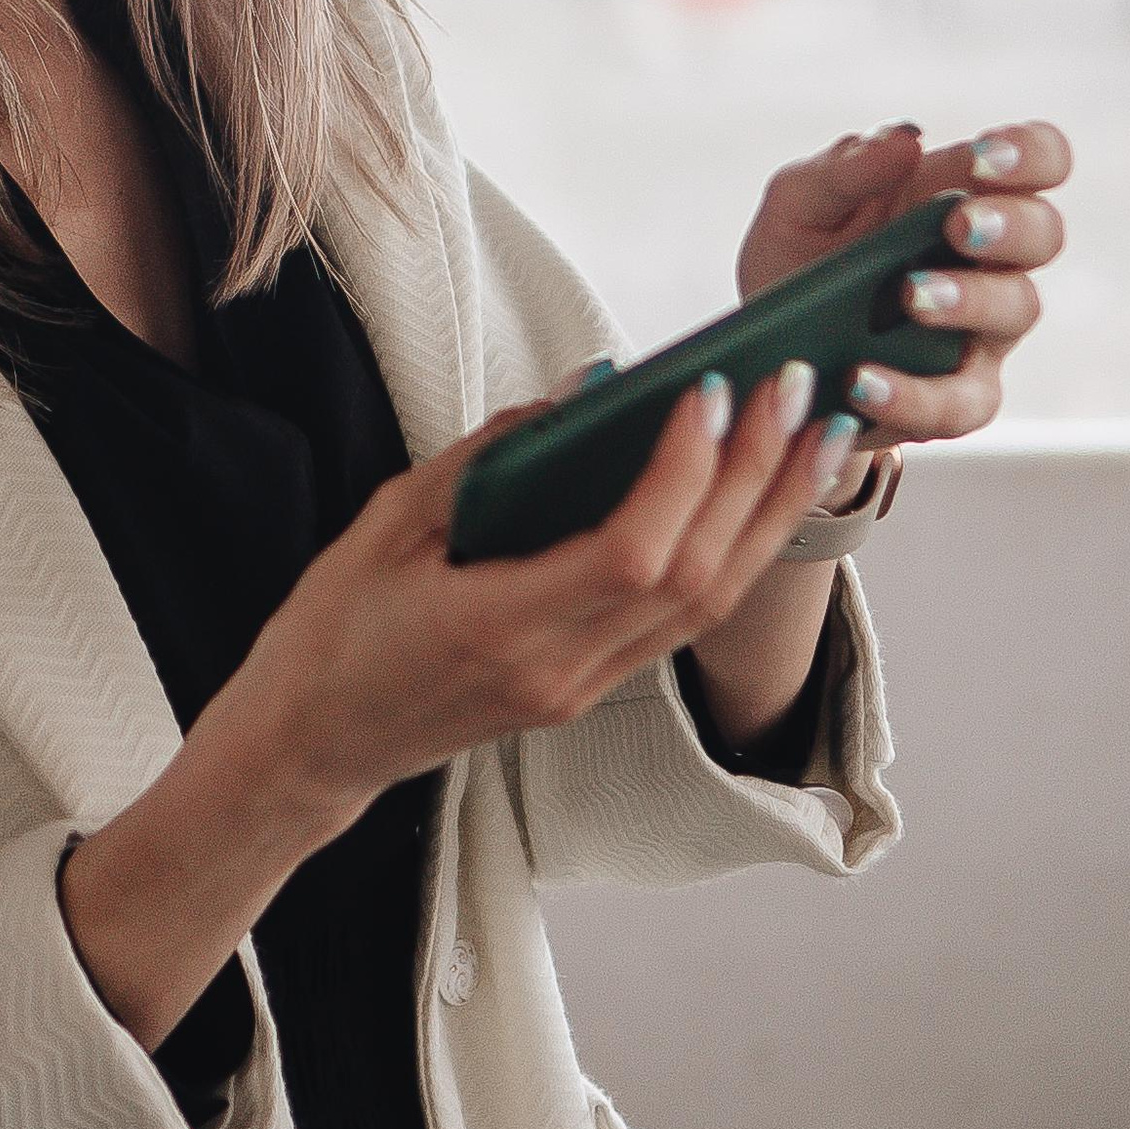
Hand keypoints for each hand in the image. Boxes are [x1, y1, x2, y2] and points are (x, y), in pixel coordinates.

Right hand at [57, 354, 854, 1048]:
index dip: (683, 473)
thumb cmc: (335, 629)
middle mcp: (559, 671)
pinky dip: (735, 549)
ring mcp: (582, 687)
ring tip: (814, 433)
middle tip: (793, 386)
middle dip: (755, 477)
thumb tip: (583, 393)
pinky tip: (763, 494)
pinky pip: (685, 619)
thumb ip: (487, 457)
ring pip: (708, 605)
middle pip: (695, 577)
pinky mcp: (590, 686)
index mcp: (499, 630)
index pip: (631, 555)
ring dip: (769, 515)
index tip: (708, 392)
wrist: (314, 742)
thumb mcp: (388, 522)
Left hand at [736, 116, 1070, 451]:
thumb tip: (907, 140)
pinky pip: (962, 403)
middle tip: (958, 224)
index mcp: (958, 193)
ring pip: (1018, 309)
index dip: (1032, 154)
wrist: (764, 353)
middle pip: (1044, 232)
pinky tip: (864, 380)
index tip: (986, 158)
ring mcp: (979, 332)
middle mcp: (986, 260)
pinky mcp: (953, 399)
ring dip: (972, 299)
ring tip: (911, 297)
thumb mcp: (798, 203)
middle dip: (1011, 224)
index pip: (1038, 160)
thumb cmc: (797, 257)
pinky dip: (915, 396)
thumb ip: (844, 168)